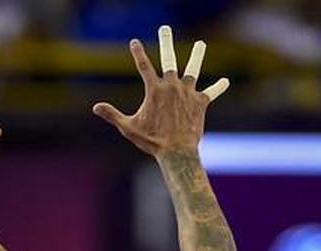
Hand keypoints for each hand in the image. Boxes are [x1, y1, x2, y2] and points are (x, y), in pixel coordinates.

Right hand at [92, 26, 229, 156]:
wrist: (177, 152)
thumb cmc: (151, 141)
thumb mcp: (128, 128)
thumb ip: (112, 115)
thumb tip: (95, 107)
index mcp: (154, 90)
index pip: (143, 66)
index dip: (138, 53)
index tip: (134, 41)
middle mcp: (172, 86)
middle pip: (169, 60)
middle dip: (165, 42)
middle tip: (164, 29)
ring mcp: (188, 93)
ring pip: (193, 71)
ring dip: (196, 56)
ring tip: (200, 44)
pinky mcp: (200, 103)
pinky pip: (210, 93)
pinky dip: (218, 87)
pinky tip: (225, 81)